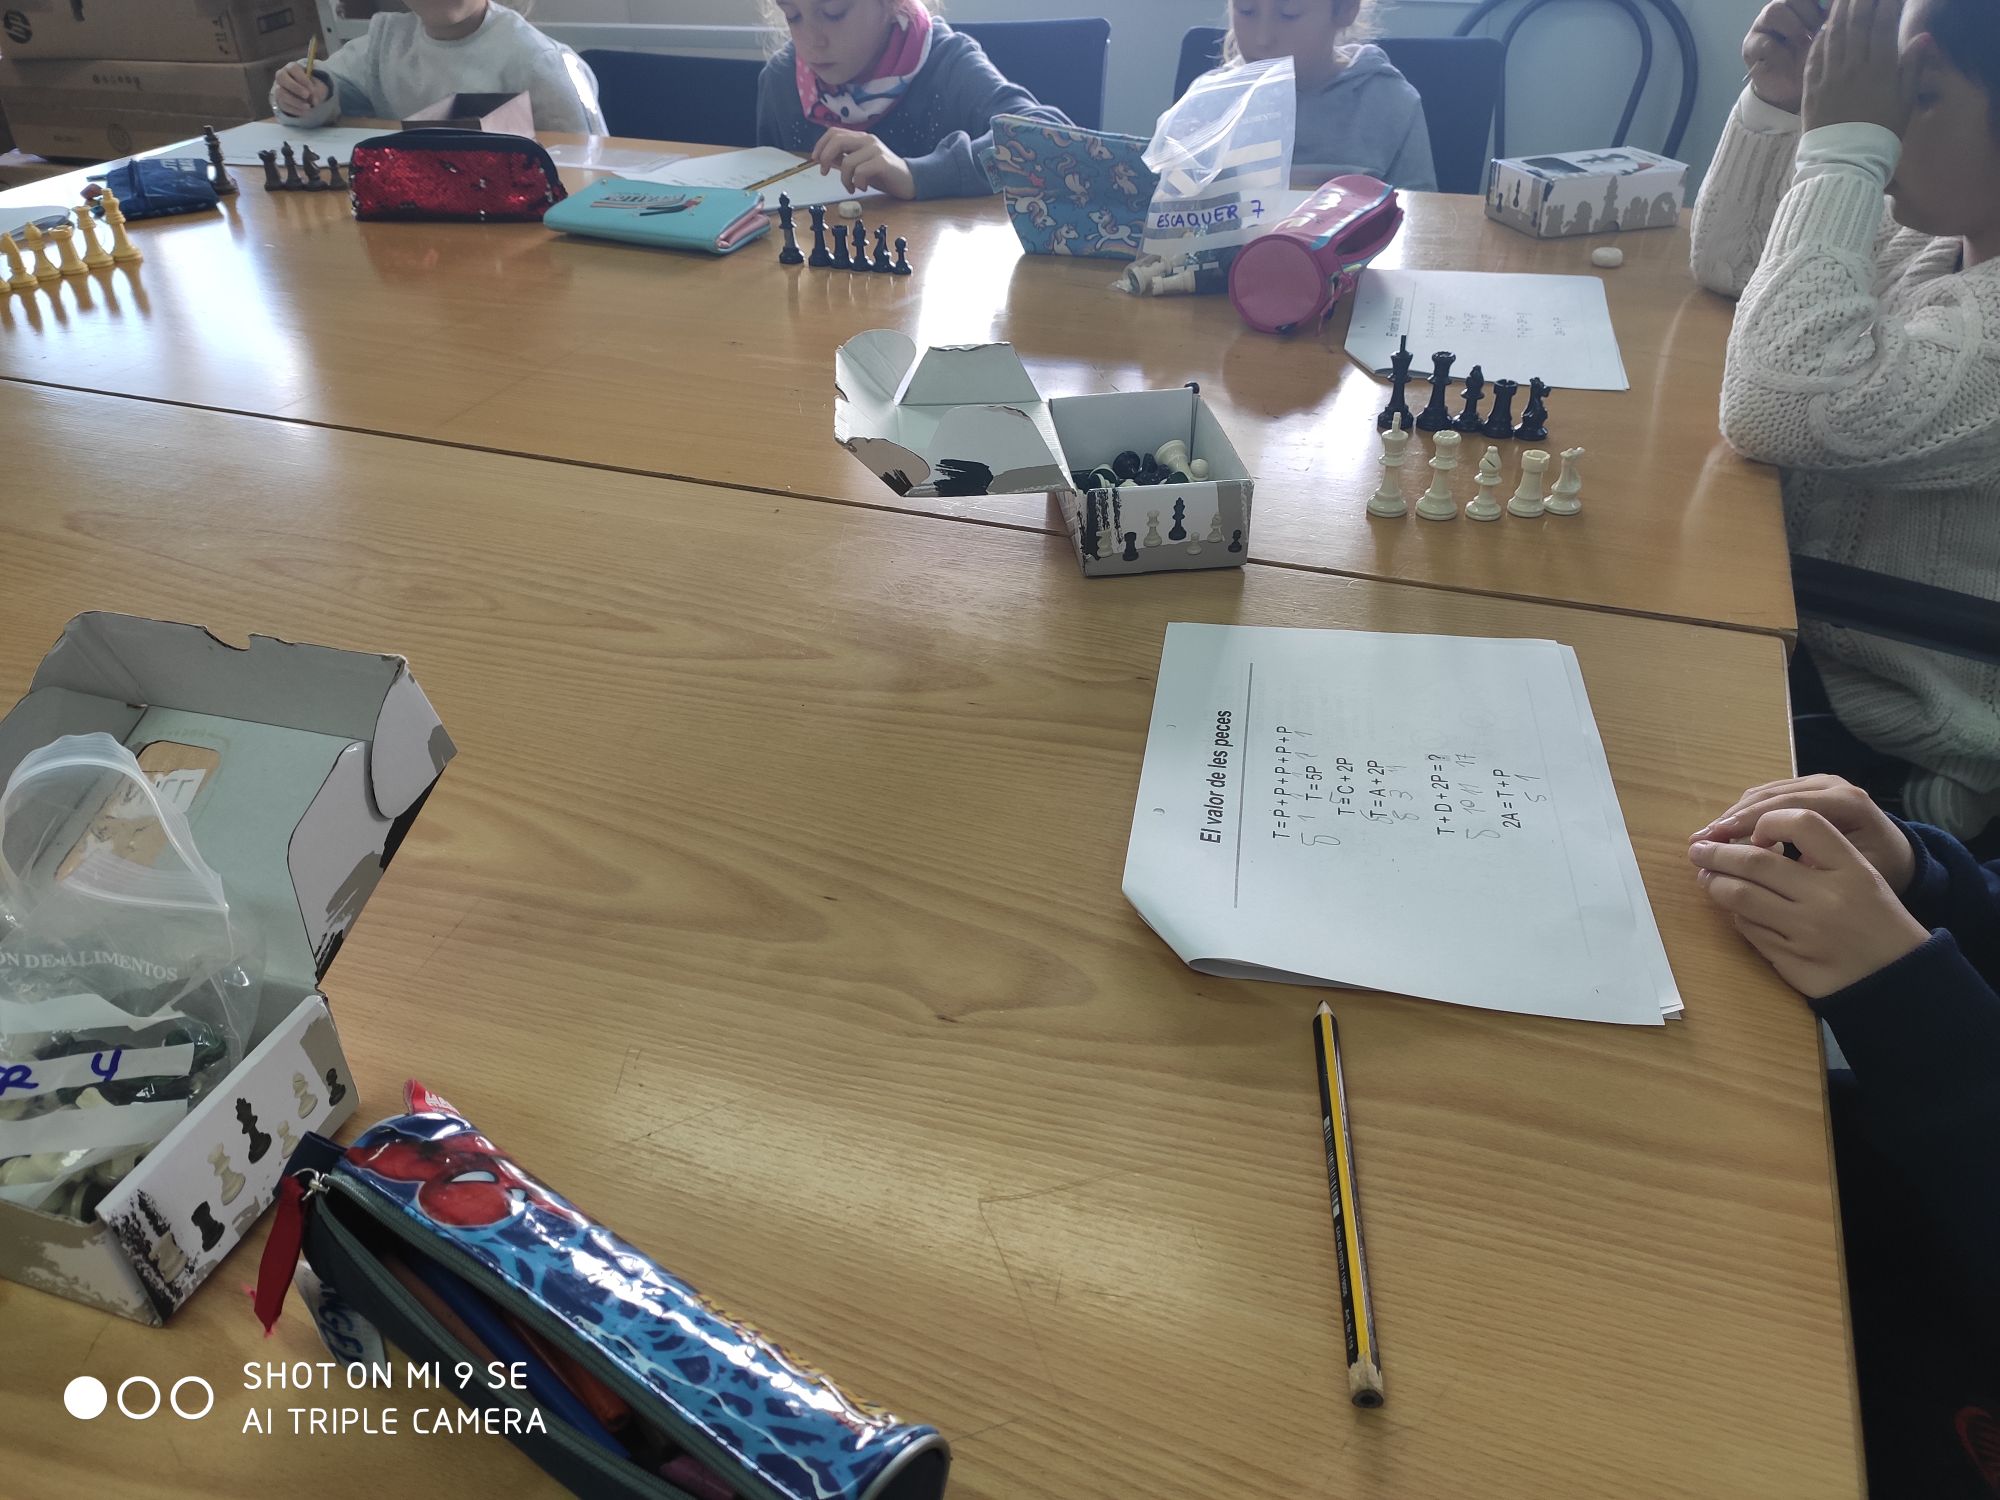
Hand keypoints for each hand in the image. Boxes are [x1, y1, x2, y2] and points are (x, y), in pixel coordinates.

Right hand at [275, 62, 331, 117]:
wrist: (306, 97)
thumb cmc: (312, 87)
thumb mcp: (318, 87)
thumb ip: (316, 91)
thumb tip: (313, 100)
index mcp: (292, 68)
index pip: (293, 68)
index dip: (302, 79)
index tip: (312, 89)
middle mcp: (282, 76)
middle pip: (281, 77)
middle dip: (295, 87)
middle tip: (307, 95)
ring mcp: (278, 88)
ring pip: (281, 93)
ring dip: (295, 101)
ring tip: (308, 107)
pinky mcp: (279, 101)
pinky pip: (283, 105)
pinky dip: (295, 110)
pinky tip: (305, 112)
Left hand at [810, 128, 916, 199]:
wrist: (908, 180)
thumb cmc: (882, 174)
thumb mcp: (858, 165)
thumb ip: (843, 160)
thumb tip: (823, 159)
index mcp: (860, 138)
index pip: (834, 132)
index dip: (820, 145)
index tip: (815, 160)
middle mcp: (867, 139)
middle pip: (837, 141)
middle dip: (825, 158)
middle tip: (823, 172)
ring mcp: (875, 149)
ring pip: (847, 162)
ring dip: (844, 179)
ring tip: (851, 187)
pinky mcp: (882, 162)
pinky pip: (860, 172)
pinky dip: (857, 183)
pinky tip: (862, 187)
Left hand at [1689, 809, 1929, 998]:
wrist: (1898, 978)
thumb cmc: (1876, 920)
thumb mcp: (1862, 877)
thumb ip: (1819, 855)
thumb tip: (1752, 839)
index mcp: (1852, 869)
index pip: (1802, 824)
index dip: (1768, 820)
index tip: (1752, 830)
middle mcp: (1827, 897)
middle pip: (1755, 863)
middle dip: (1718, 853)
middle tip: (1698, 848)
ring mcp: (1806, 931)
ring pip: (1741, 897)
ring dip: (1714, 883)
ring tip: (1705, 875)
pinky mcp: (1790, 959)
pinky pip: (1748, 929)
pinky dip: (1735, 914)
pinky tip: (1733, 908)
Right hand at [1691, 774, 1915, 892]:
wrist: (1897, 855)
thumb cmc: (1880, 870)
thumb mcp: (1858, 872)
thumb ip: (1816, 864)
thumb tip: (1766, 862)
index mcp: (1848, 803)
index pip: (1791, 808)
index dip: (1752, 825)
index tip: (1722, 844)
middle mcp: (1831, 785)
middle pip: (1771, 796)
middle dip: (1732, 819)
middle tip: (1700, 842)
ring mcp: (1817, 782)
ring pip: (1763, 792)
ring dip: (1731, 816)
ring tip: (1704, 838)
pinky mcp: (1805, 787)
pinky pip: (1767, 795)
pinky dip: (1742, 813)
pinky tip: (1723, 832)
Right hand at [1745, 0, 1826, 111]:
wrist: (1791, 89)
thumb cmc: (1814, 60)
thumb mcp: (1830, 38)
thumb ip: (1835, 20)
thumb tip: (1855, 5)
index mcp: (1802, 5)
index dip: (1820, 1)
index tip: (1832, 10)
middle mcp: (1781, 9)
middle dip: (1809, 12)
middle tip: (1820, 29)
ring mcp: (1763, 26)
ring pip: (1775, 11)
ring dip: (1793, 27)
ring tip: (1804, 43)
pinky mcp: (1750, 47)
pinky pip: (1764, 41)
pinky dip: (1780, 52)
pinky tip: (1789, 62)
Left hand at [1801, 0, 1918, 133]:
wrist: (1845, 163)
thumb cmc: (1881, 135)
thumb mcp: (1905, 103)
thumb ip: (1912, 68)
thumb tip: (1922, 37)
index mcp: (1880, 70)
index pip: (1883, 25)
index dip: (1887, 4)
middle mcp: (1853, 68)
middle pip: (1856, 23)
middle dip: (1861, 1)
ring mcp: (1830, 77)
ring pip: (1833, 35)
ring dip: (1839, 11)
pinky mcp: (1811, 88)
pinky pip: (1815, 56)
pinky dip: (1820, 38)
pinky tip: (1825, 26)